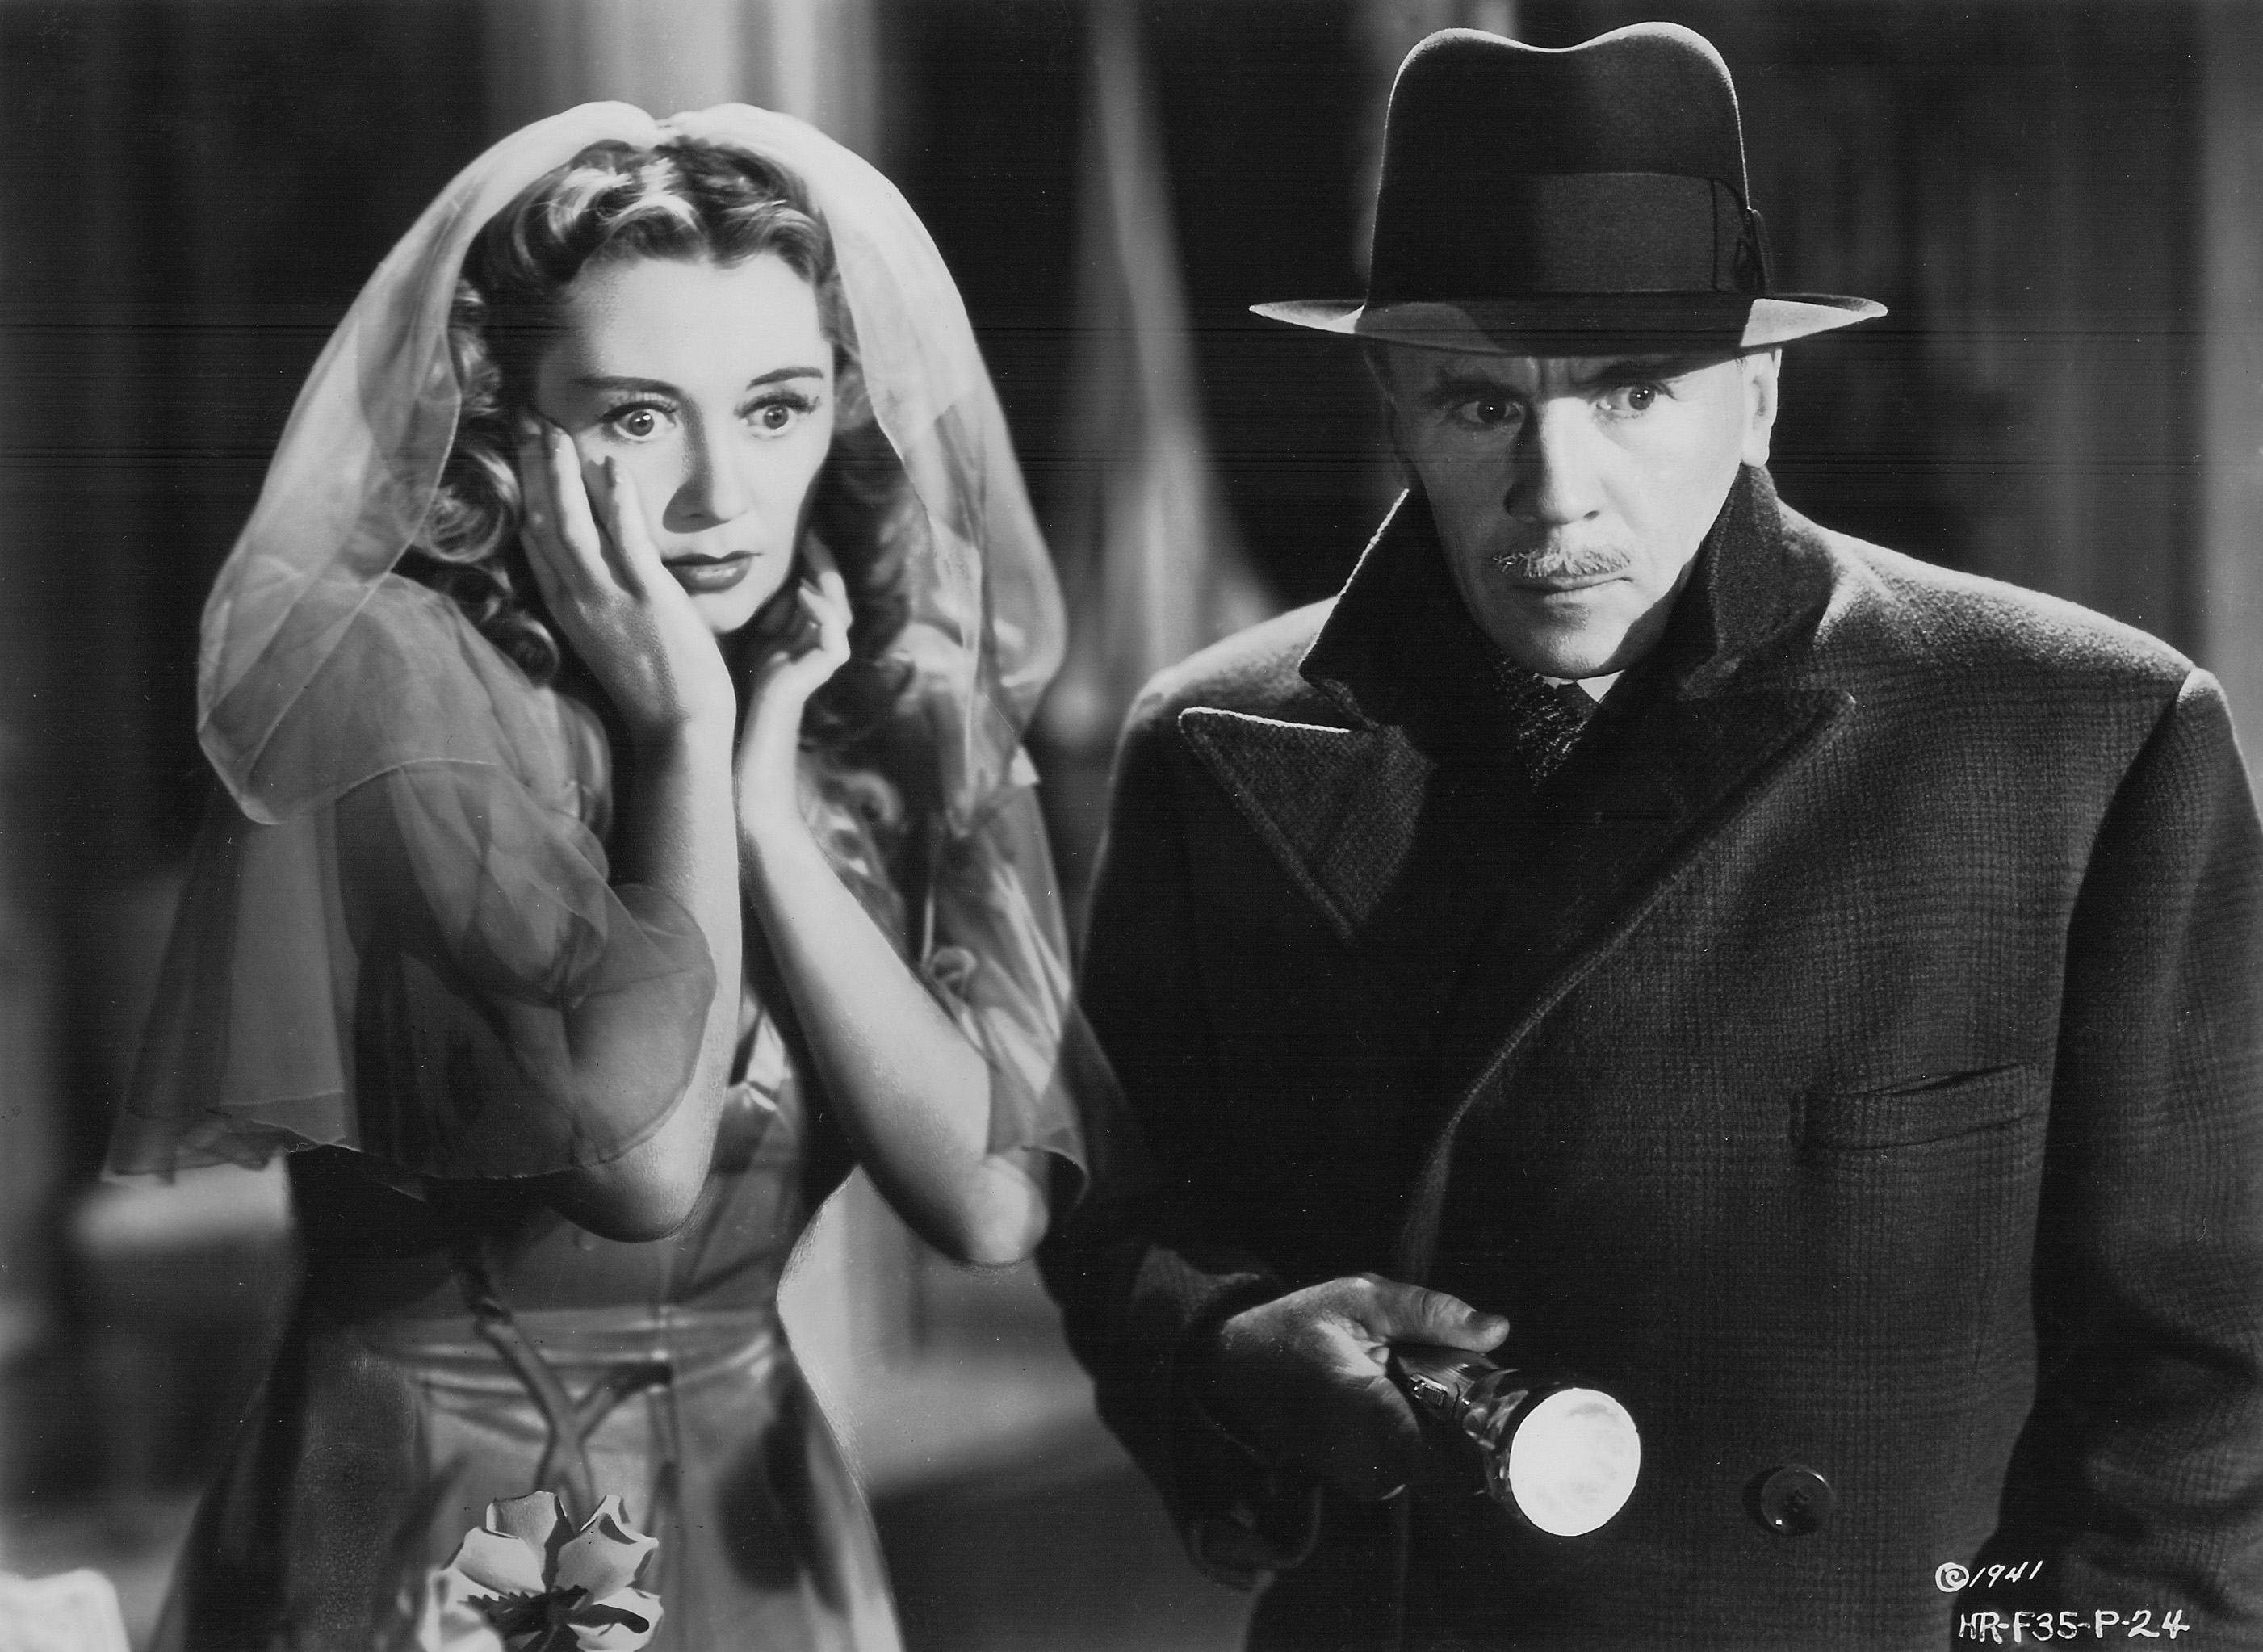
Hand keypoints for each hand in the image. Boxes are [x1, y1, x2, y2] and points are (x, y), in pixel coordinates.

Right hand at [516, 420, 734, 744]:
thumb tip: (600, 562)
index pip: (534, 537)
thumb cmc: (653, 686)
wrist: (678, 729)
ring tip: (557, 429)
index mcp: (566, 607)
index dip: (526, 489)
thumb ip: (598, 597)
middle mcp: (578, 598)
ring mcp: (610, 599)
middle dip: (534, 467)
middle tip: (530, 418)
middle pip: (543, 520)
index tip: (523, 449)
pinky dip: (617, 502)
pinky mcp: (649, 599)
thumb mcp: (609, 636)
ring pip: (573, 524)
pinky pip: (627, 541)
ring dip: (562, 472)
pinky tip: (612, 468)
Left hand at [735, 539, 852, 846]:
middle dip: (823, 561)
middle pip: (830, 596)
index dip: (803, 562)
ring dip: (829, 579)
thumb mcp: (712, 653)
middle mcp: (800, 654)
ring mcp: (809, 669)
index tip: (790, 531)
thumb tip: (694, 576)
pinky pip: (834, 641)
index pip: (805, 592)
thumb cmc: (709, 715)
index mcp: (780, 645)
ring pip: (839, 612)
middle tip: (812, 530)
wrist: (722, 770)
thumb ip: (718, 622)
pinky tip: (802, 594)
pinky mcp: (809, 683)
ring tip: (813, 549)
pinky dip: (823, 614)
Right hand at [1189, 1273, 1509, 1501]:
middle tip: (1456, 1382)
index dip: (1483, 1449)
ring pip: (1434, 1469)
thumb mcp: (1361, 1299)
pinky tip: (1403, 1404)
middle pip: (1451, 1467)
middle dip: (1465, 1429)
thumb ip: (1430, 1312)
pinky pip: (1412, 1469)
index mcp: (1367, 1409)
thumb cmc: (1300, 1325)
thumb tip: (1497, 1329)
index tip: (1503, 1417)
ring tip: (1423, 1388)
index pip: (1441, 1465)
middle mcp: (1365, 1459)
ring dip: (1443, 1434)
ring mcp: (1360, 1476)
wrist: (1239, 1364)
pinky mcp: (1359, 1481)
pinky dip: (1421, 1440)